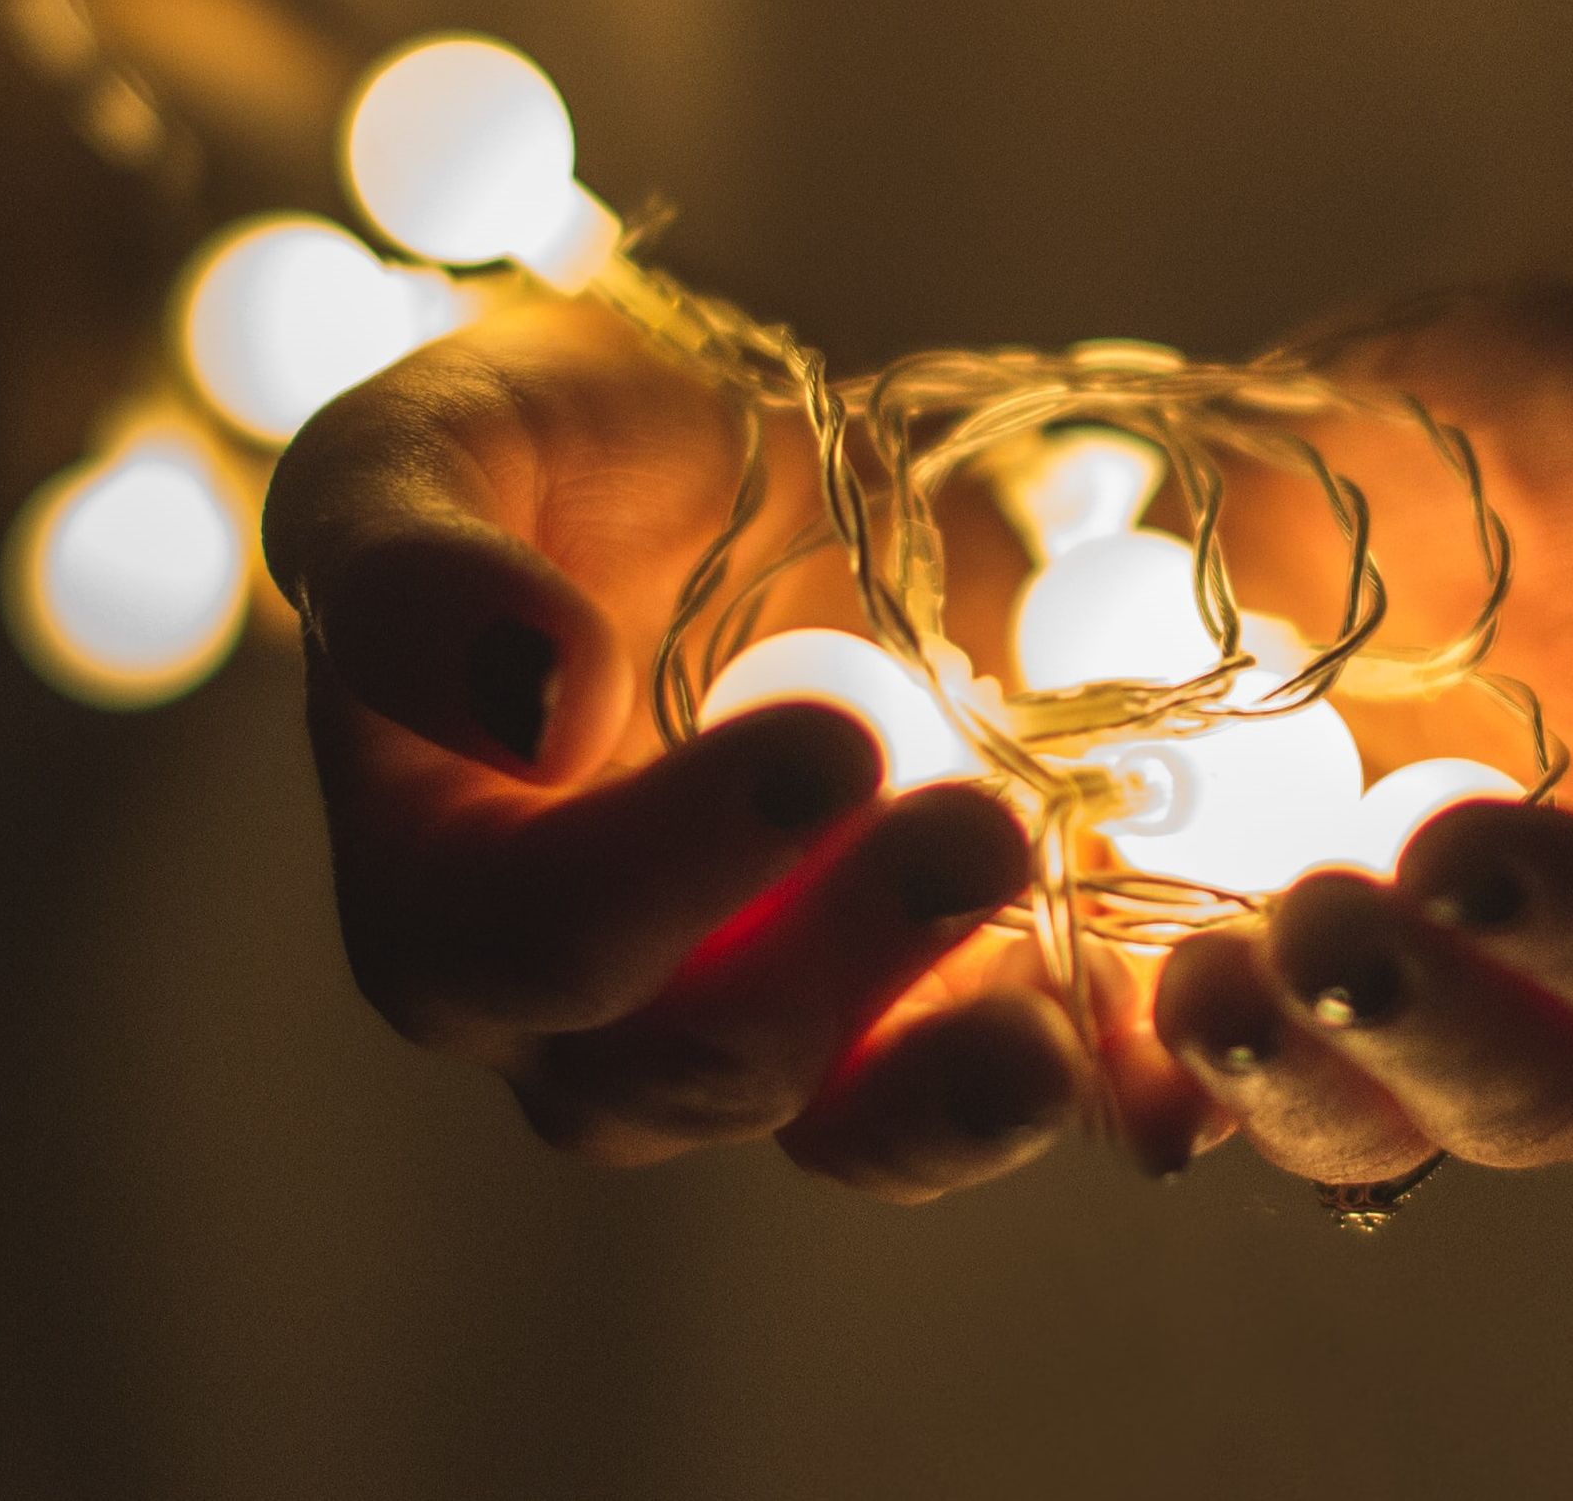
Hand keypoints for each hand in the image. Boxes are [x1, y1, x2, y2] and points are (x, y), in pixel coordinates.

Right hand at [263, 298, 1086, 1201]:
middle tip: (982, 828)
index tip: (830, 745)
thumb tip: (528, 702)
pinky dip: (1083, 1091)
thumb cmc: (547, 454)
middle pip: (681, 1068)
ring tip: (1058, 1026)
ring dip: (952, 1088)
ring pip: (837, 1131)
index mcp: (437, 888)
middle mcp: (580, 1010)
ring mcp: (760, 1029)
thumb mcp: (430, 442)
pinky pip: (991, 1097)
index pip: (520, 944)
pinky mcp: (916, 1017)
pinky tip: (1160, 1065)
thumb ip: (411, 568)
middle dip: (838, 966)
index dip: (670, 872)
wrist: (734, 466)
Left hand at [1134, 281, 1572, 1184]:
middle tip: (1317, 929)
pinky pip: (1200, 1075)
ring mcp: (1403, 982)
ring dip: (1281, 1084)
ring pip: (1365, 1119)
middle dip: (1422, 1036)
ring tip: (1194, 987)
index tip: (1467, 844)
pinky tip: (1083, 1039)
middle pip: (1534, 1093)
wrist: (1422, 402)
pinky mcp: (1248, 953)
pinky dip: (1142, 1078)